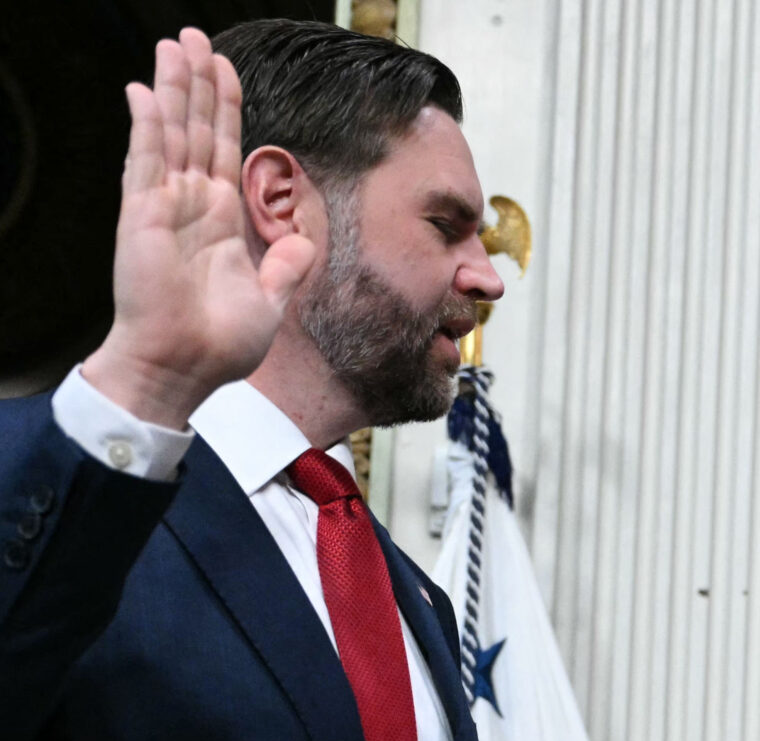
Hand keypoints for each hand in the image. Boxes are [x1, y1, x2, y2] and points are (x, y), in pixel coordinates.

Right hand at [82, 30, 315, 429]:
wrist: (183, 369)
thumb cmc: (218, 344)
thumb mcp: (271, 298)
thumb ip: (286, 264)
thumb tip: (304, 240)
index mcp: (221, 219)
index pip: (225, 149)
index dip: (227, 109)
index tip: (226, 72)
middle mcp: (192, 205)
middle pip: (198, 128)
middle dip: (198, 83)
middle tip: (195, 37)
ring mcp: (164, 205)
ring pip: (171, 131)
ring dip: (174, 87)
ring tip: (175, 44)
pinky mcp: (142, 214)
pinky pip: (146, 159)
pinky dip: (147, 123)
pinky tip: (145, 89)